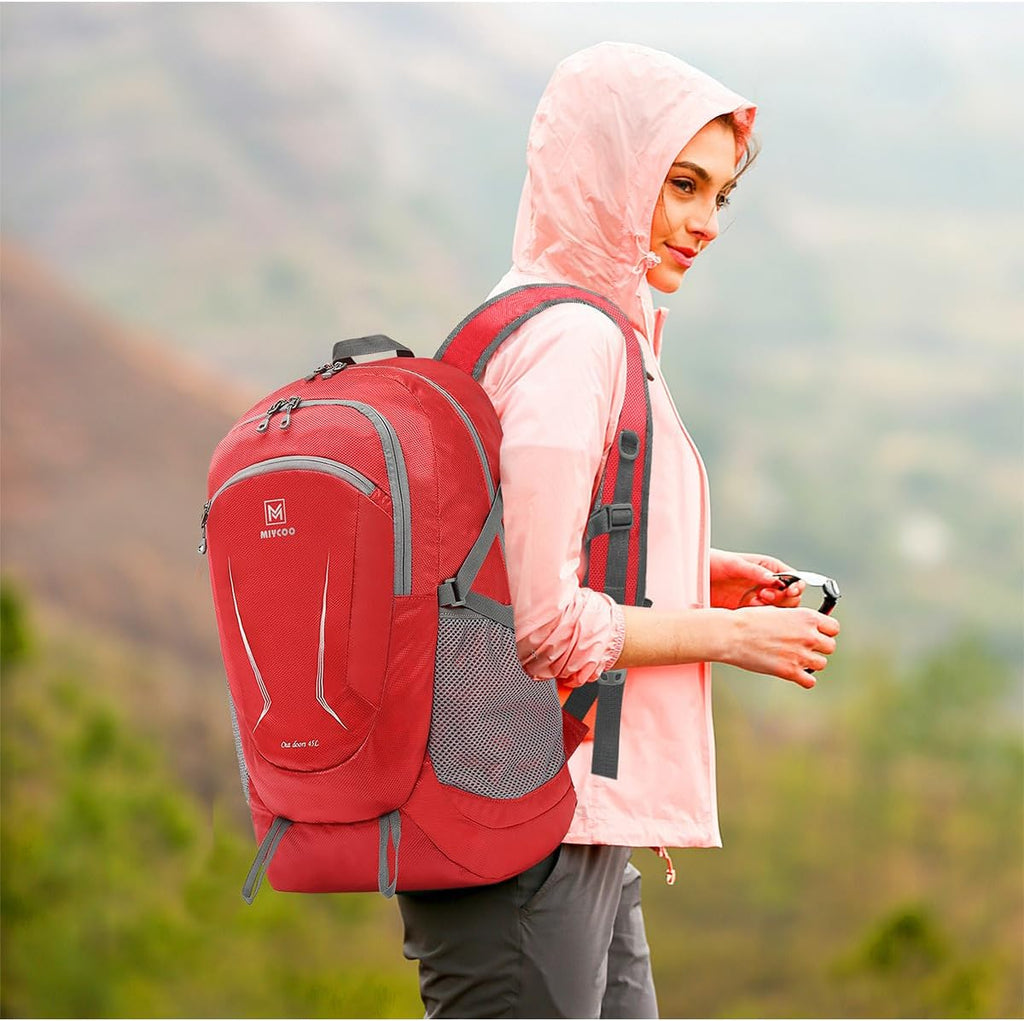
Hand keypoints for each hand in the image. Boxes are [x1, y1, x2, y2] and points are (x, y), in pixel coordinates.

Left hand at [709, 549, 804, 609]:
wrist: (691, 576)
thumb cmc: (711, 562)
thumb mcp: (732, 563)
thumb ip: (753, 571)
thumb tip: (772, 579)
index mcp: (767, 568)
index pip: (792, 578)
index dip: (795, 585)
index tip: (789, 590)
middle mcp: (765, 584)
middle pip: (790, 597)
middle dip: (783, 598)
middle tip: (765, 596)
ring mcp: (756, 598)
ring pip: (778, 610)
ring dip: (772, 608)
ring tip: (756, 602)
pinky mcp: (746, 611)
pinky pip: (763, 618)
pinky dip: (761, 617)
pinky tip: (750, 612)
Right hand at [722, 605, 840, 687]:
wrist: (732, 634)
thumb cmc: (750, 620)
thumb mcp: (778, 611)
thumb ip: (796, 620)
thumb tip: (807, 627)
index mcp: (806, 617)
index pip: (834, 628)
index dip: (825, 632)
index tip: (817, 634)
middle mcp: (808, 635)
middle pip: (830, 647)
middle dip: (818, 648)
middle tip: (803, 648)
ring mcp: (800, 654)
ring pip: (821, 664)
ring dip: (810, 663)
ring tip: (794, 659)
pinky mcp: (790, 671)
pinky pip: (810, 681)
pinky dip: (804, 679)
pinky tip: (794, 673)